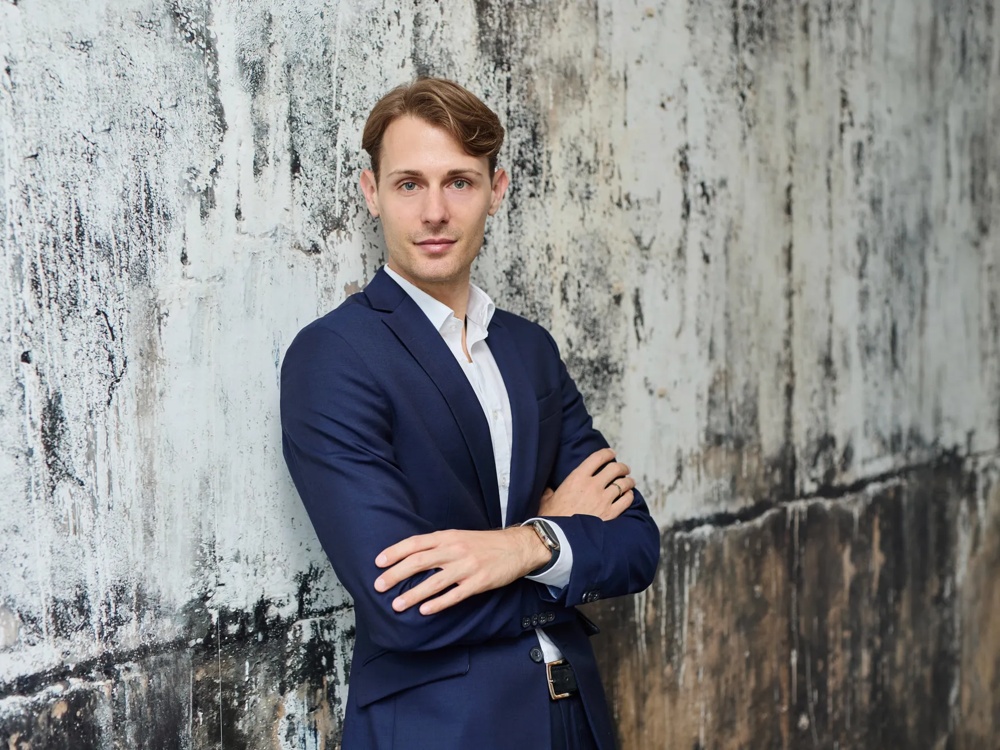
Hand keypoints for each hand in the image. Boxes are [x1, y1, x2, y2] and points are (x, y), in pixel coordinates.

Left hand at [373, 526, 549, 614]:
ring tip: (396, 604)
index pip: (416, 543)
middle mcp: (455, 549)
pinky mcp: (479, 582)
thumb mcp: (459, 536)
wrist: (517, 547)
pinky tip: (425, 611)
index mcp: (448, 536)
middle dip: (396, 574)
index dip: (395, 552)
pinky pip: (455, 594)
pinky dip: (439, 603)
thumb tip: (410, 556)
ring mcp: (467, 566)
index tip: (378, 562)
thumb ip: (437, 545)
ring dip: (413, 593)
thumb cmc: (483, 544)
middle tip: (378, 586)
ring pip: (434, 581)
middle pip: (420, 561)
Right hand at [537, 447, 634, 519]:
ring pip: (623, 484)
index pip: (597, 458)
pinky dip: (629, 496)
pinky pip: (626, 500)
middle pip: (615, 468)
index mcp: (577, 478)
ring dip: (628, 481)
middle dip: (622, 467)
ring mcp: (603, 500)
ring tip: (629, 481)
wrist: (558, 538)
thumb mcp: (547, 499)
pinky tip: (628, 496)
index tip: (611, 454)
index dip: (607, 453)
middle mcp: (593, 486)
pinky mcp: (610, 514)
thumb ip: (551, 490)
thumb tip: (550, 489)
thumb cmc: (551, 518)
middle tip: (624, 469)